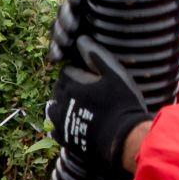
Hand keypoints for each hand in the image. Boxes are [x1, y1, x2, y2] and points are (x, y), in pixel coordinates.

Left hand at [46, 41, 150, 173]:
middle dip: (71, 87)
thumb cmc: (122, 104)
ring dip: (65, 104)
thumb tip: (81, 39)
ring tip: (82, 107)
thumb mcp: (114, 74)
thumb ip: (95, 55)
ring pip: (55, 107)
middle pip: (60, 89)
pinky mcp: (65, 139)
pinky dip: (64, 124)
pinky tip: (78, 123)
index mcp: (71, 83)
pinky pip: (56, 128)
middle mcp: (61, 101)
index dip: (80, 72)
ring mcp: (61, 122)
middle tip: (90, 92)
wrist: (123, 140)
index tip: (92, 77)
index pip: (67, 71)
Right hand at [56, 0, 178, 98]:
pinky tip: (55, 60)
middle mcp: (90, 13)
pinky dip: (55, 51)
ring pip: (61, 26)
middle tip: (71, 32)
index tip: (78, 3)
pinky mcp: (74, 47)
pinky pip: (58, 45)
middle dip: (65, 19)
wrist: (144, 73)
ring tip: (62, 49)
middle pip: (68, 8)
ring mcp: (80, 30)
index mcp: (105, 1)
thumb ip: (153, 10)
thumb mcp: (153, 24)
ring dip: (58, 35)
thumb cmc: (151, 41)